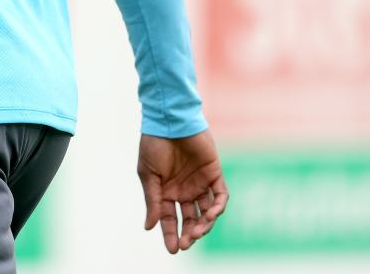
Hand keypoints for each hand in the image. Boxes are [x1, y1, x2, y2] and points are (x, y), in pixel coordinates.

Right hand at [138, 130, 228, 253]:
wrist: (169, 120)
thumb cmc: (154, 144)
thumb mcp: (148, 175)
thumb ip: (152, 201)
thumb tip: (149, 227)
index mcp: (166, 191)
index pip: (169, 218)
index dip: (170, 234)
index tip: (173, 249)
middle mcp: (184, 190)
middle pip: (190, 219)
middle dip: (189, 234)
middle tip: (187, 243)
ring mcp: (199, 183)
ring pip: (207, 212)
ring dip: (204, 224)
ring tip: (198, 232)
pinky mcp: (214, 173)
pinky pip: (220, 195)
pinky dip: (218, 207)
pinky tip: (211, 214)